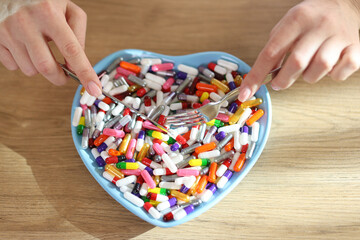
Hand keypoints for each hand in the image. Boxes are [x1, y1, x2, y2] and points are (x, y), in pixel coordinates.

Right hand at [0, 0, 101, 96]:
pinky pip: (13, 66)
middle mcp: (27, 22)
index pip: (71, 50)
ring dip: (40, 68)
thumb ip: (78, 35)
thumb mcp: (67, 9)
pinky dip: (22, 63)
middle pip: (47, 67)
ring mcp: (8, 30)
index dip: (85, 72)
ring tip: (41, 51)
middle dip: (59, 78)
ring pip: (30, 70)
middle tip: (64, 75)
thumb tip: (76, 64)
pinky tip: (25, 48)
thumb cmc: (42, 0)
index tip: (94, 89)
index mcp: (49, 13)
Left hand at [238, 0, 359, 101]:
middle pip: (297, 62)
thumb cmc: (309, 19)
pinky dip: (332, 76)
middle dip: (283, 80)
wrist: (344, 3)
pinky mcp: (356, 47)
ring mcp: (340, 36)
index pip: (271, 52)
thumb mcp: (287, 26)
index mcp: (297, 19)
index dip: (256, 76)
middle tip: (278, 83)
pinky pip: (341, 72)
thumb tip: (261, 77)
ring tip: (307, 69)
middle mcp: (319, 26)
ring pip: (319, 69)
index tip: (245, 93)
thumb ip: (275, 49)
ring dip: (308, 77)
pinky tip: (329, 67)